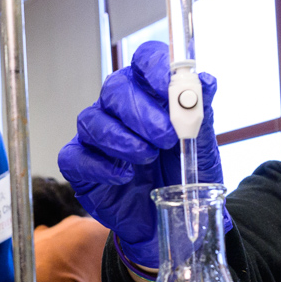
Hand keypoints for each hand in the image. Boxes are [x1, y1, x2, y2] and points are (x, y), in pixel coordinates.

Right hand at [56, 41, 223, 269]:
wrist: (171, 221)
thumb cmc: (182, 178)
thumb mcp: (202, 149)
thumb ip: (201, 115)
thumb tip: (205, 81)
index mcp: (150, 94)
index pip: (145, 60)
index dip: (154, 67)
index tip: (168, 86)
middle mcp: (119, 109)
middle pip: (115, 89)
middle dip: (141, 112)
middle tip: (165, 137)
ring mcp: (96, 136)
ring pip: (92, 120)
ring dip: (122, 139)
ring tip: (147, 158)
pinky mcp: (80, 165)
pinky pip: (75, 156)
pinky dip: (100, 166)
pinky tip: (123, 176)